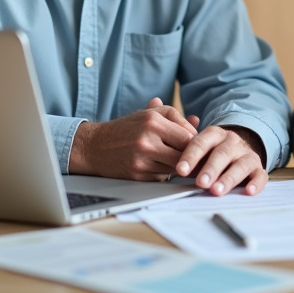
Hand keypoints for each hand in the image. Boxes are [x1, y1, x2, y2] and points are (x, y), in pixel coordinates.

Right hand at [69, 98, 198, 180]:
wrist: (95, 146)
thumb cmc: (127, 128)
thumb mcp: (149, 114)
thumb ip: (174, 116)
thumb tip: (197, 121)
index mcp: (152, 120)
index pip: (187, 135)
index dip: (195, 143)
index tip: (198, 146)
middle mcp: (147, 139)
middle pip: (184, 154)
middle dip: (190, 158)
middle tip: (196, 159)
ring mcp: (142, 159)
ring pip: (175, 167)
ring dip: (178, 166)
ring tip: (179, 162)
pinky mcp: (137, 175)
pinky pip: (162, 177)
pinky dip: (164, 173)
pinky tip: (161, 167)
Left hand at [173, 125, 267, 195]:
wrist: (241, 146)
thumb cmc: (213, 152)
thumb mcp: (201, 148)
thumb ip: (188, 154)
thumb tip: (172, 167)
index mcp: (214, 134)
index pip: (201, 142)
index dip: (190, 156)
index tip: (180, 170)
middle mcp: (232, 142)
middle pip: (222, 153)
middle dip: (211, 168)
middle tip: (201, 182)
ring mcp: (247, 154)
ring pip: (241, 164)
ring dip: (229, 178)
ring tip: (217, 190)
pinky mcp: (258, 167)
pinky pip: (260, 174)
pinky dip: (256, 183)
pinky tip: (248, 191)